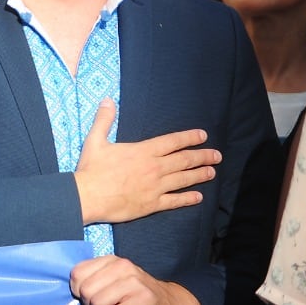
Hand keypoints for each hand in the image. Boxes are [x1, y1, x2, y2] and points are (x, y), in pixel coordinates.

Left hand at [71, 255, 196, 304]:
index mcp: (111, 260)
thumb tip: (74, 289)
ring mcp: (134, 282)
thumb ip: (93, 277)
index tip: (88, 296)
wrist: (166, 300)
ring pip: (97, 302)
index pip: (77, 273)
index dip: (77, 290)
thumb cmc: (133, 292)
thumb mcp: (112, 278)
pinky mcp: (143, 298)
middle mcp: (123, 266)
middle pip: (86, 290)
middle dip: (89, 303)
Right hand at [74, 99, 218, 223]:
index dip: (189, 138)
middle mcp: (154, 168)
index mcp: (143, 151)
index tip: (202, 136)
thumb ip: (104, 120)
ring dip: (199, 175)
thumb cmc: (92, 169)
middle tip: (217, 155)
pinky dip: (188, 199)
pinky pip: (175, 201)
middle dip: (202, 156)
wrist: (88, 196)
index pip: (172, 142)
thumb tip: (108, 100)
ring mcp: (155, 187)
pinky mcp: (152, 204)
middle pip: (183, 160)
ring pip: (183, 179)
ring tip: (212, 172)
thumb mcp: (95, 140)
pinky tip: (198, 197)